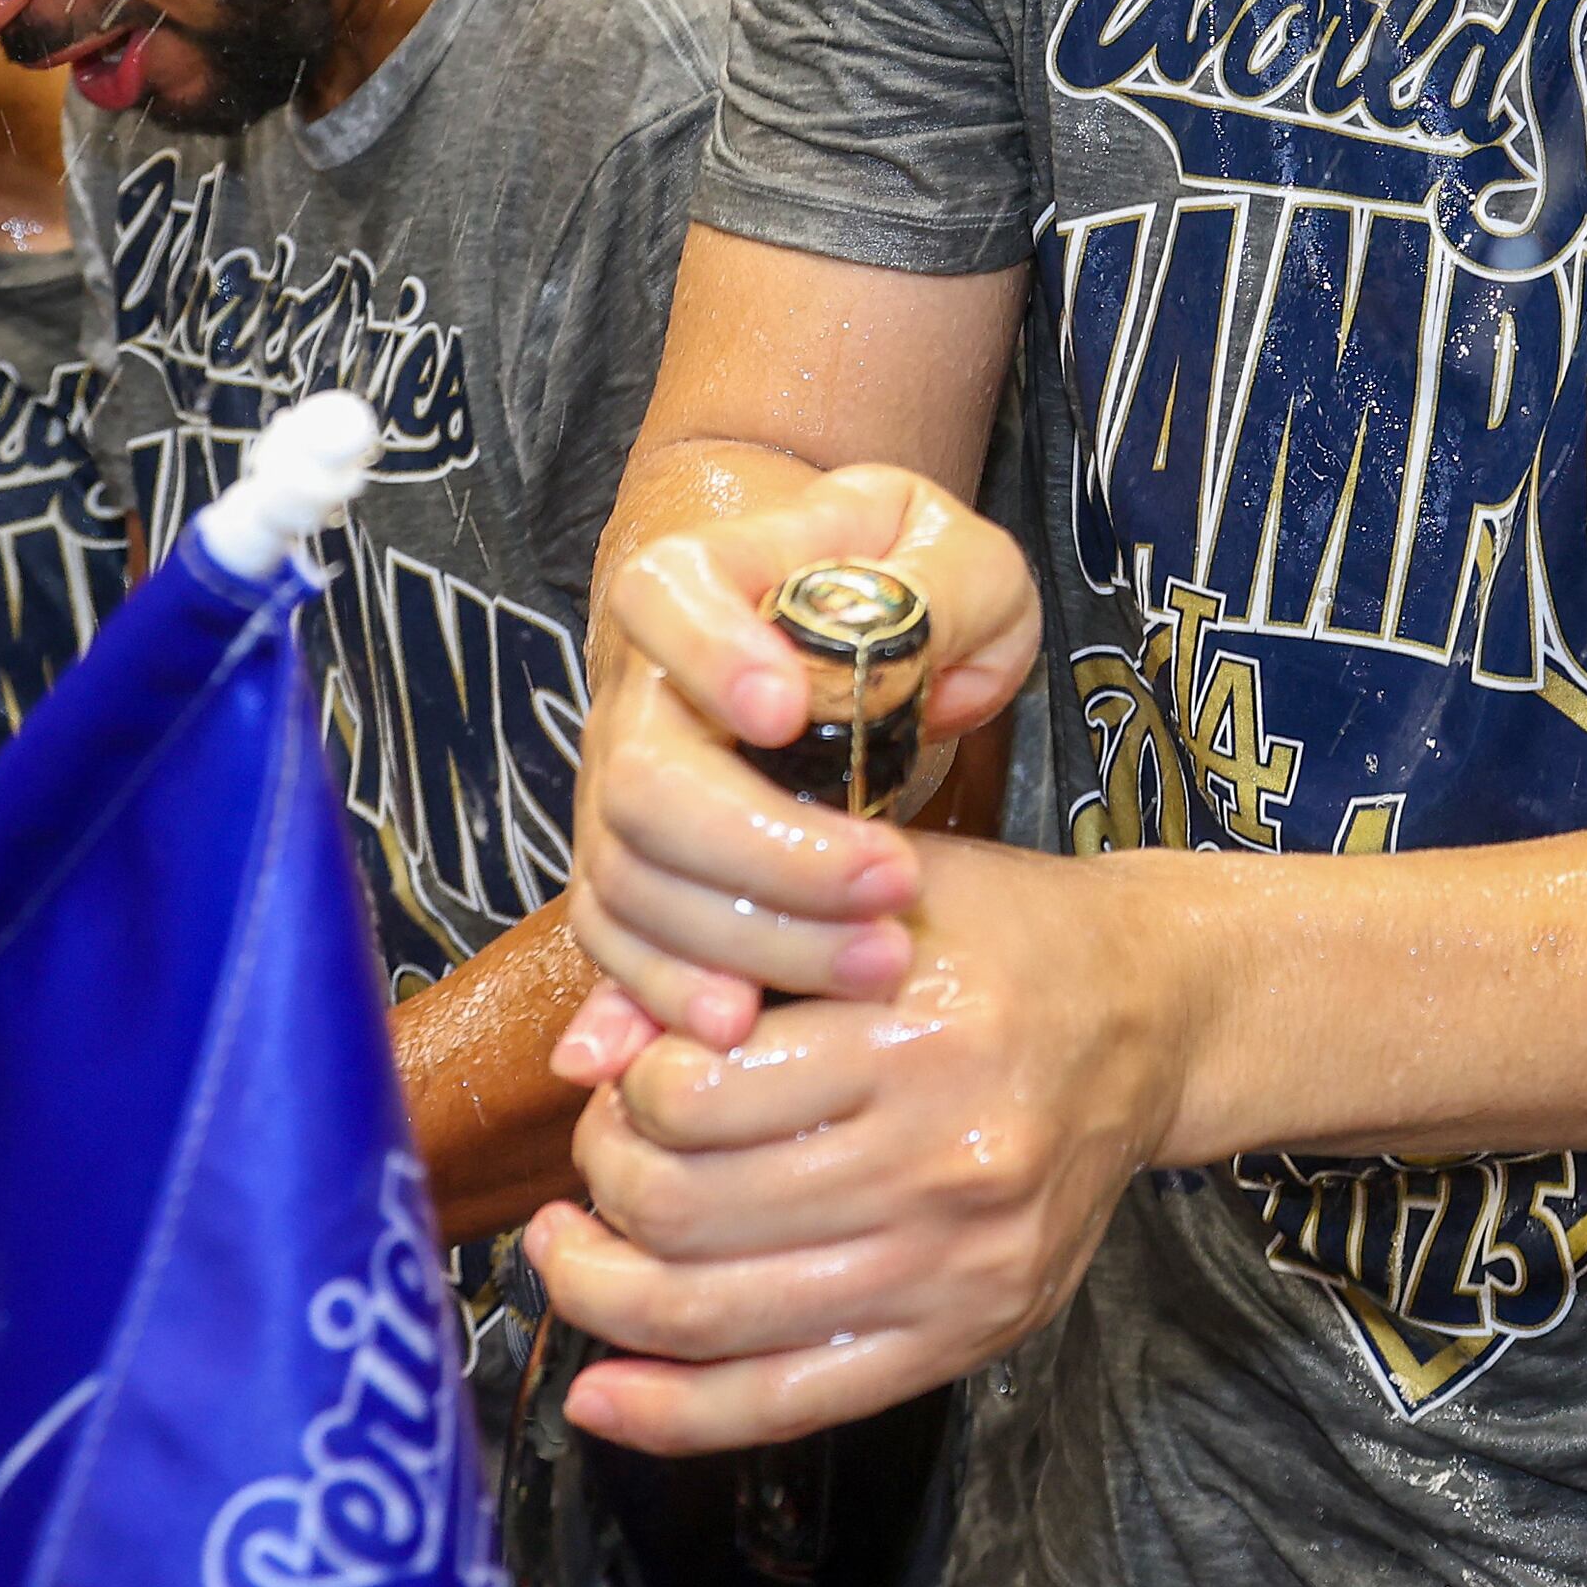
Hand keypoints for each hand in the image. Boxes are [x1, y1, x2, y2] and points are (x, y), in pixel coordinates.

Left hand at [531, 835, 1191, 1449]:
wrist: (1160, 1015)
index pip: (692, 1095)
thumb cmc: (1010, 939)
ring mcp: (961, 1265)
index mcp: (921, 1033)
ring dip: (602, 1294)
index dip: (625, 1086)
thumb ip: (729, 954)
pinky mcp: (971, 1334)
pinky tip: (602, 1394)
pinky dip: (672, 1414)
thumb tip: (581, 1053)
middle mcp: (947, 1158)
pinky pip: (788, 1404)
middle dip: (601, 1182)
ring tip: (575, 1251)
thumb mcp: (879, 893)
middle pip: (683, 1209)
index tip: (632, 1069)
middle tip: (603, 1150)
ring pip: (711, 1315)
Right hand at [560, 462, 1039, 1067]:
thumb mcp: (961, 558)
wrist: (867, 631)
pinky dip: (669, 1000)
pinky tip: (743, 1028)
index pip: (665, 601)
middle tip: (892, 882)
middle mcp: (640, 693)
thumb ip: (942, 593)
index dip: (712, 660)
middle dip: (767, 851)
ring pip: (635, 885)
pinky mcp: (639, 878)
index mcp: (705, 579)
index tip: (789, 712)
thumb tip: (890, 671)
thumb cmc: (913, 585)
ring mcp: (625, 792)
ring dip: (754, 940)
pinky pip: (624, 951)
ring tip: (878, 963)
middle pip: (644, 784)